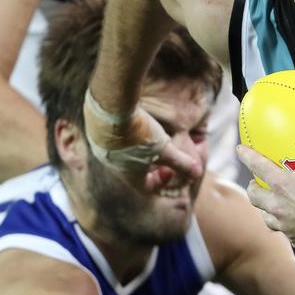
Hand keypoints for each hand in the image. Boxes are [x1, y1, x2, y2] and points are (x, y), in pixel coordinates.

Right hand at [84, 92, 201, 183]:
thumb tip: (198, 173)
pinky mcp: (96, 131)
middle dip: (150, 165)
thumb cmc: (140, 132)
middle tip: (162, 152)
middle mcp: (113, 165)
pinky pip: (112, 139)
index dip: (162, 182)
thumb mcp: (166, 149)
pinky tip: (134, 123)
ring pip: (123, 154)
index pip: (147, 187)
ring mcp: (102, 148)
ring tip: (150, 136)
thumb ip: (182, 162)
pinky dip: (125, 136)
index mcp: (130, 174)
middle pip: (134, 171)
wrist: (112, 107)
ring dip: (138, 149)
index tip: (171, 169)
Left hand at [236, 106, 294, 247]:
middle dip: (253, 188)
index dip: (246, 156)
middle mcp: (279, 206)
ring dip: (265, 209)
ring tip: (271, 204)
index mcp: (283, 184)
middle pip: (255, 196)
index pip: (258, 166)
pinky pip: (285, 232)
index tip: (239, 150)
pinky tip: (293, 222)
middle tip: (257, 183)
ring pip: (265, 217)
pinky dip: (285, 225)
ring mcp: (286, 225)